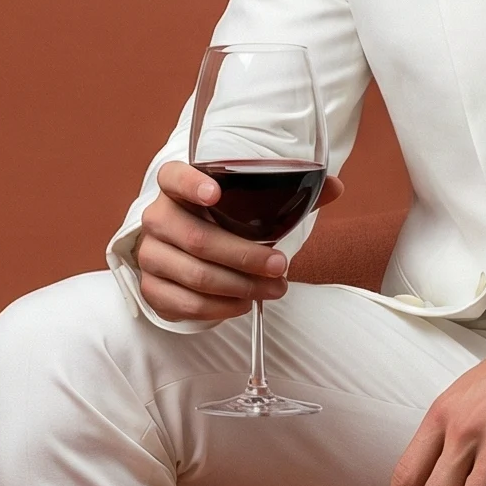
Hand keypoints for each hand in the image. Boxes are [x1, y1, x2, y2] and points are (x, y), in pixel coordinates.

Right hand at [134, 160, 343, 322]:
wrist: (192, 254)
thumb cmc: (225, 223)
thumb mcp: (252, 205)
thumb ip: (290, 193)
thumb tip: (334, 186)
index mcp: (177, 187)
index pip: (175, 177)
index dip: (192, 184)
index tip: (215, 195)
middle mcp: (157, 218)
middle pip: (198, 239)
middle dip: (245, 256)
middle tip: (280, 266)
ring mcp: (150, 255)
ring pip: (197, 276)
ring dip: (241, 286)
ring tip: (273, 289)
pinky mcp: (152, 288)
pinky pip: (187, 303)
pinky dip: (221, 308)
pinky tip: (244, 302)